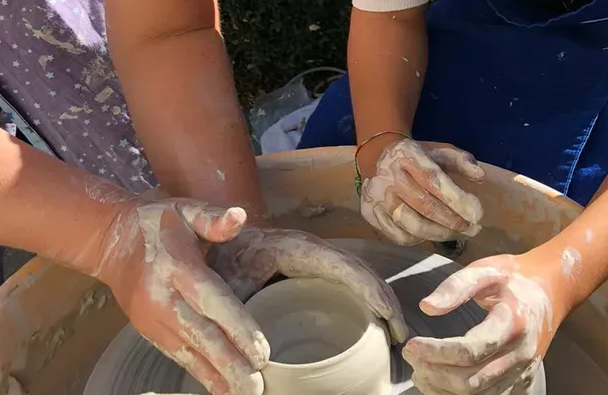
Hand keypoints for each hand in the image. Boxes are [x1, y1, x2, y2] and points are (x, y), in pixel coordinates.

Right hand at [95, 198, 269, 394]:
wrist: (111, 240)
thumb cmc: (158, 222)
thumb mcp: (185, 209)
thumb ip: (213, 218)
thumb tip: (239, 216)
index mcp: (177, 265)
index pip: (212, 300)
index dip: (237, 327)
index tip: (261, 351)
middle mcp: (163, 297)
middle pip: (201, 334)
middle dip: (229, 363)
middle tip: (255, 386)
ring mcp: (152, 317)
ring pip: (188, 351)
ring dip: (216, 376)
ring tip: (241, 393)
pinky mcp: (148, 330)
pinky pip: (176, 354)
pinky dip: (198, 373)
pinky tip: (219, 388)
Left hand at [209, 227, 408, 343]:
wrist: (206, 243)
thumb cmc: (217, 260)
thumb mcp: (224, 285)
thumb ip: (235, 315)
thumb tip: (252, 364)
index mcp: (296, 250)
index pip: (342, 265)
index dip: (368, 287)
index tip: (388, 312)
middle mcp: (312, 252)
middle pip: (358, 271)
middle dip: (384, 299)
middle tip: (401, 335)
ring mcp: (314, 262)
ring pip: (356, 278)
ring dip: (379, 301)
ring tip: (394, 335)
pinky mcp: (310, 273)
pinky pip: (345, 284)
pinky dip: (364, 302)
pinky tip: (371, 328)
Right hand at [361, 138, 486, 244]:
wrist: (377, 157)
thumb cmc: (416, 157)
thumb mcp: (440, 152)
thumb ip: (462, 162)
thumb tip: (480, 177)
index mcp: (408, 156)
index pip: (434, 180)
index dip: (457, 200)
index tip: (478, 214)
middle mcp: (389, 176)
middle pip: (424, 206)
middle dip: (453, 222)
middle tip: (474, 229)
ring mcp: (377, 197)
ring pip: (412, 225)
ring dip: (440, 234)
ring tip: (458, 234)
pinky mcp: (370, 213)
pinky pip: (398, 235)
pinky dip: (419, 240)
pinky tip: (434, 234)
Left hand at [404, 253, 567, 394]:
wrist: (550, 292)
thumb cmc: (513, 279)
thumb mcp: (485, 270)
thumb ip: (455, 287)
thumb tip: (426, 307)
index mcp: (512, 323)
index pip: (470, 350)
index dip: (436, 352)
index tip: (411, 345)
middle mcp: (521, 354)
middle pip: (471, 380)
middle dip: (435, 372)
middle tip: (411, 356)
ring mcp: (523, 372)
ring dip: (443, 389)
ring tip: (419, 372)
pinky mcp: (522, 383)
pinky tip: (439, 383)